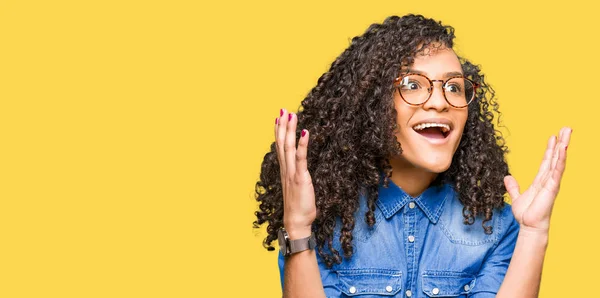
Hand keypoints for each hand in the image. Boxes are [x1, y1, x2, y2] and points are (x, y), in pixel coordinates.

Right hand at [275, 109, 315, 238]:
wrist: (296, 223)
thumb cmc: (299, 208)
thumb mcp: (297, 188)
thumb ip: (296, 177)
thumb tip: (299, 169)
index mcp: (285, 172)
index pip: (280, 148)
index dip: (278, 132)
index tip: (278, 118)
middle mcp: (286, 170)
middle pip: (282, 144)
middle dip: (282, 126)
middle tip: (282, 110)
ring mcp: (292, 173)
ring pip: (288, 148)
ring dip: (289, 130)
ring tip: (290, 115)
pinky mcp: (300, 178)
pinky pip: (300, 158)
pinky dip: (302, 144)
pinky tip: (304, 132)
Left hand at [504, 127, 571, 233]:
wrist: (529, 226)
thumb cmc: (526, 214)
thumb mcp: (516, 197)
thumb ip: (513, 187)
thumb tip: (507, 177)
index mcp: (540, 180)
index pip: (546, 160)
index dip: (550, 148)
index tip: (553, 136)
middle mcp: (548, 179)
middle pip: (555, 157)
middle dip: (561, 142)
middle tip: (566, 128)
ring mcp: (552, 183)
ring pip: (558, 161)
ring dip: (563, 147)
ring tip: (567, 133)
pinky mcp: (552, 187)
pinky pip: (557, 171)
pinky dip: (560, 159)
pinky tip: (563, 149)